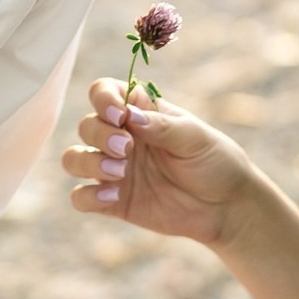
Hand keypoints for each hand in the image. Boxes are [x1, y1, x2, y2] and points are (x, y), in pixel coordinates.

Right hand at [62, 81, 255, 248]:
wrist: (225, 206)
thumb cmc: (214, 161)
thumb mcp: (194, 137)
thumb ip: (162, 126)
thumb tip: (130, 115)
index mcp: (140, 112)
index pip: (104, 92)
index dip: (103, 98)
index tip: (119, 114)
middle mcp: (121, 137)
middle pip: (86, 125)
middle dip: (100, 135)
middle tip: (127, 149)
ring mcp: (114, 170)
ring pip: (74, 159)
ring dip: (89, 163)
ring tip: (121, 174)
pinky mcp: (113, 201)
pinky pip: (80, 197)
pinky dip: (88, 196)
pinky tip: (113, 197)